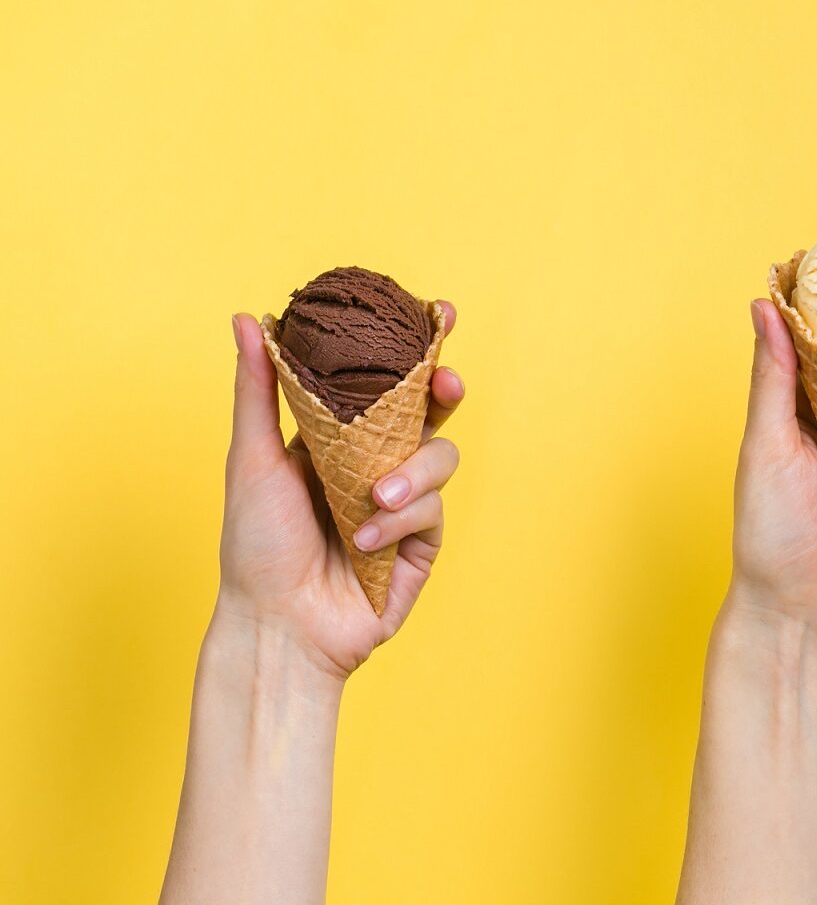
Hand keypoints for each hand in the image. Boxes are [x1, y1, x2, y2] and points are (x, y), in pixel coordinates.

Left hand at [216, 306, 464, 678]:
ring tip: (373, 499)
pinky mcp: (423, 542)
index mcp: (342, 438)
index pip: (387, 383)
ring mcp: (406, 503)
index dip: (418, 350)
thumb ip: (259, 389)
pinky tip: (363, 542)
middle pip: (431, 412)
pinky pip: (432, 510)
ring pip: (440, 457)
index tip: (440, 314)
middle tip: (444, 383)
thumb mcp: (253, 458)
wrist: (277, 624)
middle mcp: (379, 464)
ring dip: (411, 474)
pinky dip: (398, 520)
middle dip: (446, 390)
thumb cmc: (256, 546)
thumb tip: (248, 318)